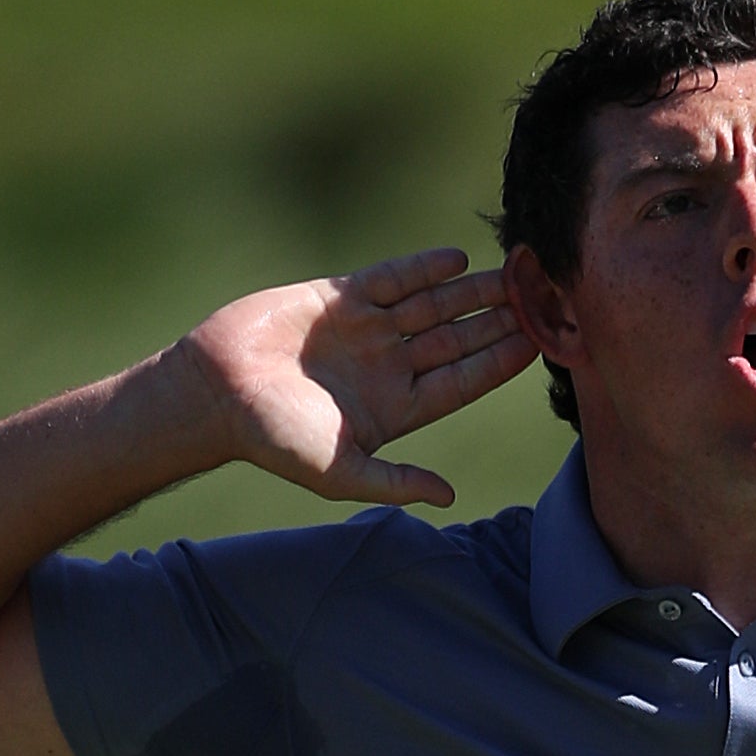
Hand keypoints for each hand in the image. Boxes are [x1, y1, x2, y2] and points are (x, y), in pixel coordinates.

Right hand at [167, 247, 536, 508]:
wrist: (216, 392)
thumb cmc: (275, 439)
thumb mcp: (341, 471)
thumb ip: (396, 481)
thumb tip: (448, 496)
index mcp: (398, 408)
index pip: (462, 382)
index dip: (498, 364)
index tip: (538, 345)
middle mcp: (390, 366)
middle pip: (457, 339)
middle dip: (497, 322)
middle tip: (540, 300)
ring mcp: (367, 330)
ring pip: (433, 306)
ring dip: (470, 292)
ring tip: (510, 274)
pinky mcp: (340, 298)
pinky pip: (392, 279)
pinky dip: (423, 269)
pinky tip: (457, 259)